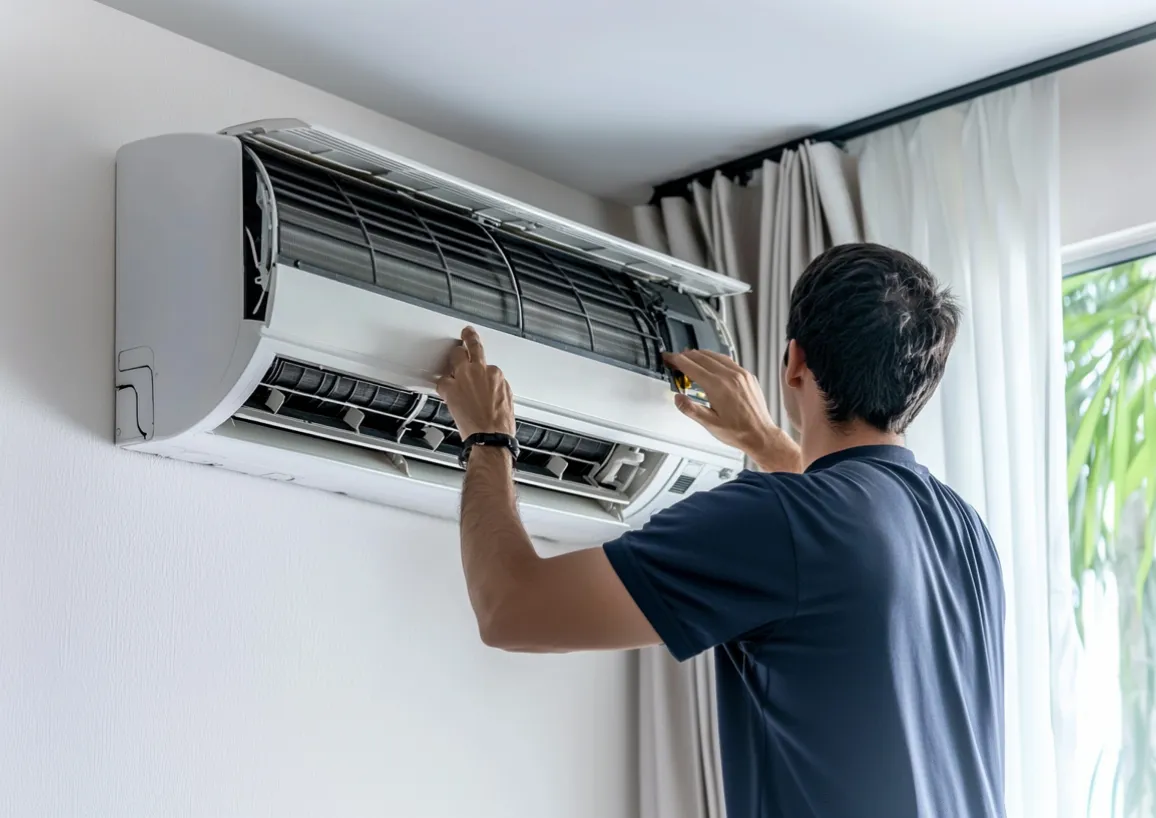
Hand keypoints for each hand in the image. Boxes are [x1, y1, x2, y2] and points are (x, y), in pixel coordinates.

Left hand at [436, 327, 515, 439]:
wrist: (490, 436)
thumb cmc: (500, 423)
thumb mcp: (507, 397)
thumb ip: (496, 384)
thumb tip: (490, 383)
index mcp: (495, 373)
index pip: (486, 362)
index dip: (481, 365)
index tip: (480, 362)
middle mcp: (479, 371)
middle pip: (471, 347)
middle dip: (468, 339)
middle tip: (467, 333)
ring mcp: (463, 378)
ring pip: (455, 356)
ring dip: (454, 357)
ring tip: (453, 356)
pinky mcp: (450, 389)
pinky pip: (442, 380)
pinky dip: (443, 384)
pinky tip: (445, 388)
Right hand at [663, 349, 800, 472]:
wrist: (761, 434)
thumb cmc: (737, 431)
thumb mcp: (709, 424)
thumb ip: (691, 409)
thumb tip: (677, 398)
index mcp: (718, 386)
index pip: (692, 367)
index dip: (677, 361)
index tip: (669, 358)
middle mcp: (730, 376)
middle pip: (702, 358)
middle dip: (686, 356)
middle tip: (675, 358)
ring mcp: (741, 374)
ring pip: (716, 356)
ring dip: (700, 355)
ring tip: (689, 357)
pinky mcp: (748, 376)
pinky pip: (728, 361)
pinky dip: (715, 358)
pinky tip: (711, 362)